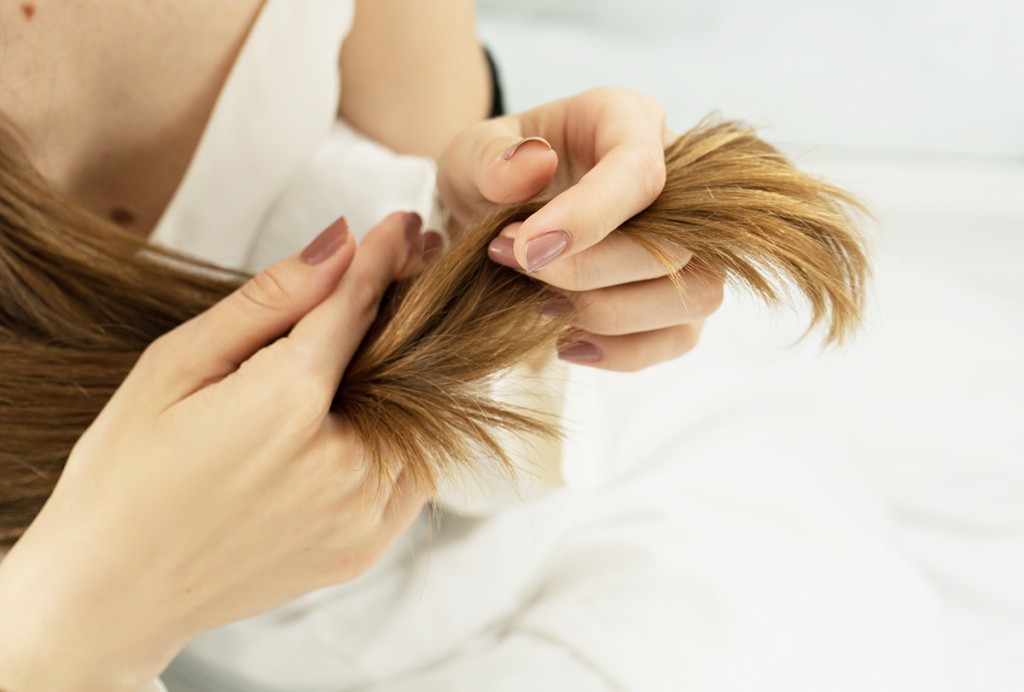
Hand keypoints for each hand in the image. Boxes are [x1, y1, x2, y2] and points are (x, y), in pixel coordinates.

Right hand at [0, 213, 430, 691]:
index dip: (382, 259)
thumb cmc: (127, 471)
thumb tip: (340, 242)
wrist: (114, 592)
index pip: (355, 306)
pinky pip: (409, 470)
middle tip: (405, 262)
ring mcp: (360, 513)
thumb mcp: (176, 367)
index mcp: (285, 407)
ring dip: (406, 371)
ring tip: (378, 335)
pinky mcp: (366, 547)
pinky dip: (398, 430)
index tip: (403, 224)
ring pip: (414, 416)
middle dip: (403, 306)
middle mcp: (341, 464)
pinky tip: (365, 408)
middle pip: (397, 359)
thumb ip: (268, 302)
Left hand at [437, 87, 723, 371]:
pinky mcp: (680, 294)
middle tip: (514, 266)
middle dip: (588, 273)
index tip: (525, 248)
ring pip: (695, 294)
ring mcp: (689, 240)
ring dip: (611, 315)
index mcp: (628, 121)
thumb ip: (489, 158)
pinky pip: (679, 336)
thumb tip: (533, 163)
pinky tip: (566, 341)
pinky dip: (623, 350)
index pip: (638, 170)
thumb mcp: (469, 155)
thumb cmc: (491, 175)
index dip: (589, 216)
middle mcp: (677, 178)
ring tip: (542, 306)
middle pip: (673, 243)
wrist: (496, 213)